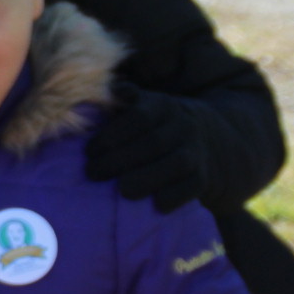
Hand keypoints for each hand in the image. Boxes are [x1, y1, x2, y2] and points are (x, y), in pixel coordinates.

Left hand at [84, 85, 210, 212]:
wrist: (204, 140)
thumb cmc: (155, 126)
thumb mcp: (142, 106)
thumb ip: (123, 100)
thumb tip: (115, 89)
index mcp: (164, 106)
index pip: (139, 117)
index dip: (112, 134)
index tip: (89, 152)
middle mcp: (184, 126)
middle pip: (154, 143)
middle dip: (119, 160)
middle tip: (93, 173)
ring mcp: (198, 151)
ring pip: (177, 164)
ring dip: (146, 179)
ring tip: (121, 191)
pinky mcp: (204, 176)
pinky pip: (192, 187)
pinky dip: (174, 196)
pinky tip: (154, 204)